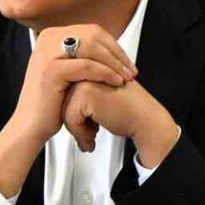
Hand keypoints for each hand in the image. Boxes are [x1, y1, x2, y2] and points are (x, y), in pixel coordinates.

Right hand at [0, 25, 135, 196]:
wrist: (30, 125)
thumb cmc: (50, 103)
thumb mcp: (67, 71)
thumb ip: (82, 56)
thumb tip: (109, 47)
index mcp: (52, 36)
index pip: (92, 31)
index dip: (114, 45)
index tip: (126, 62)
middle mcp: (47, 39)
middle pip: (94, 36)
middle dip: (117, 53)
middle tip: (130, 70)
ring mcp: (47, 53)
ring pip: (92, 48)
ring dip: (114, 63)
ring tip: (126, 77)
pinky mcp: (51, 69)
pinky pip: (87, 66)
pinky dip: (106, 73)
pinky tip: (116, 82)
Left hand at [61, 77, 179, 167]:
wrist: (146, 120)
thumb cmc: (127, 111)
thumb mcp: (99, 97)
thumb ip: (80, 96)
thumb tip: (58, 108)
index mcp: (88, 68)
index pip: (65, 93)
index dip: (75, 114)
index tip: (87, 125)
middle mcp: (85, 71)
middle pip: (62, 101)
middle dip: (75, 122)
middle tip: (89, 133)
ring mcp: (85, 79)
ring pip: (64, 111)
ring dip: (77, 129)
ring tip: (92, 136)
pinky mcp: (87, 93)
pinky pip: (71, 118)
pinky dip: (81, 133)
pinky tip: (94, 137)